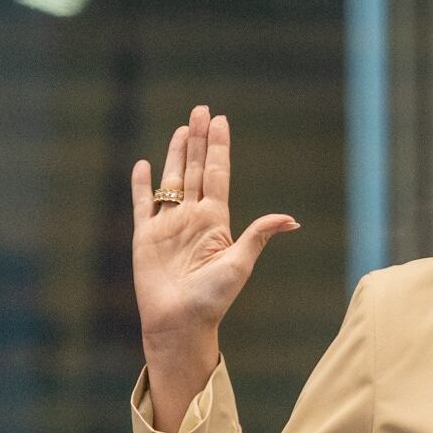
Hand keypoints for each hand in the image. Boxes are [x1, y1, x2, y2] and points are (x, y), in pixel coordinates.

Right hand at [129, 105, 296, 423]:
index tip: (221, 121)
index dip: (219, 148)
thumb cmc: (213, 300)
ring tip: (182, 127)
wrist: (180, 322)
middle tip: (201, 109)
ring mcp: (168, 225)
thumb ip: (258, 235)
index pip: (217, 175)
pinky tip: (143, 165)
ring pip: (171, 179)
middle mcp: (192, 218)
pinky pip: (143, 204)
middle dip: (199, 140)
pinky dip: (141, 185)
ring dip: (175, 153)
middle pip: (195, 169)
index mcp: (216, 222)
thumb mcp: (240, 264)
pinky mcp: (146, 236)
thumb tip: (291, 219)